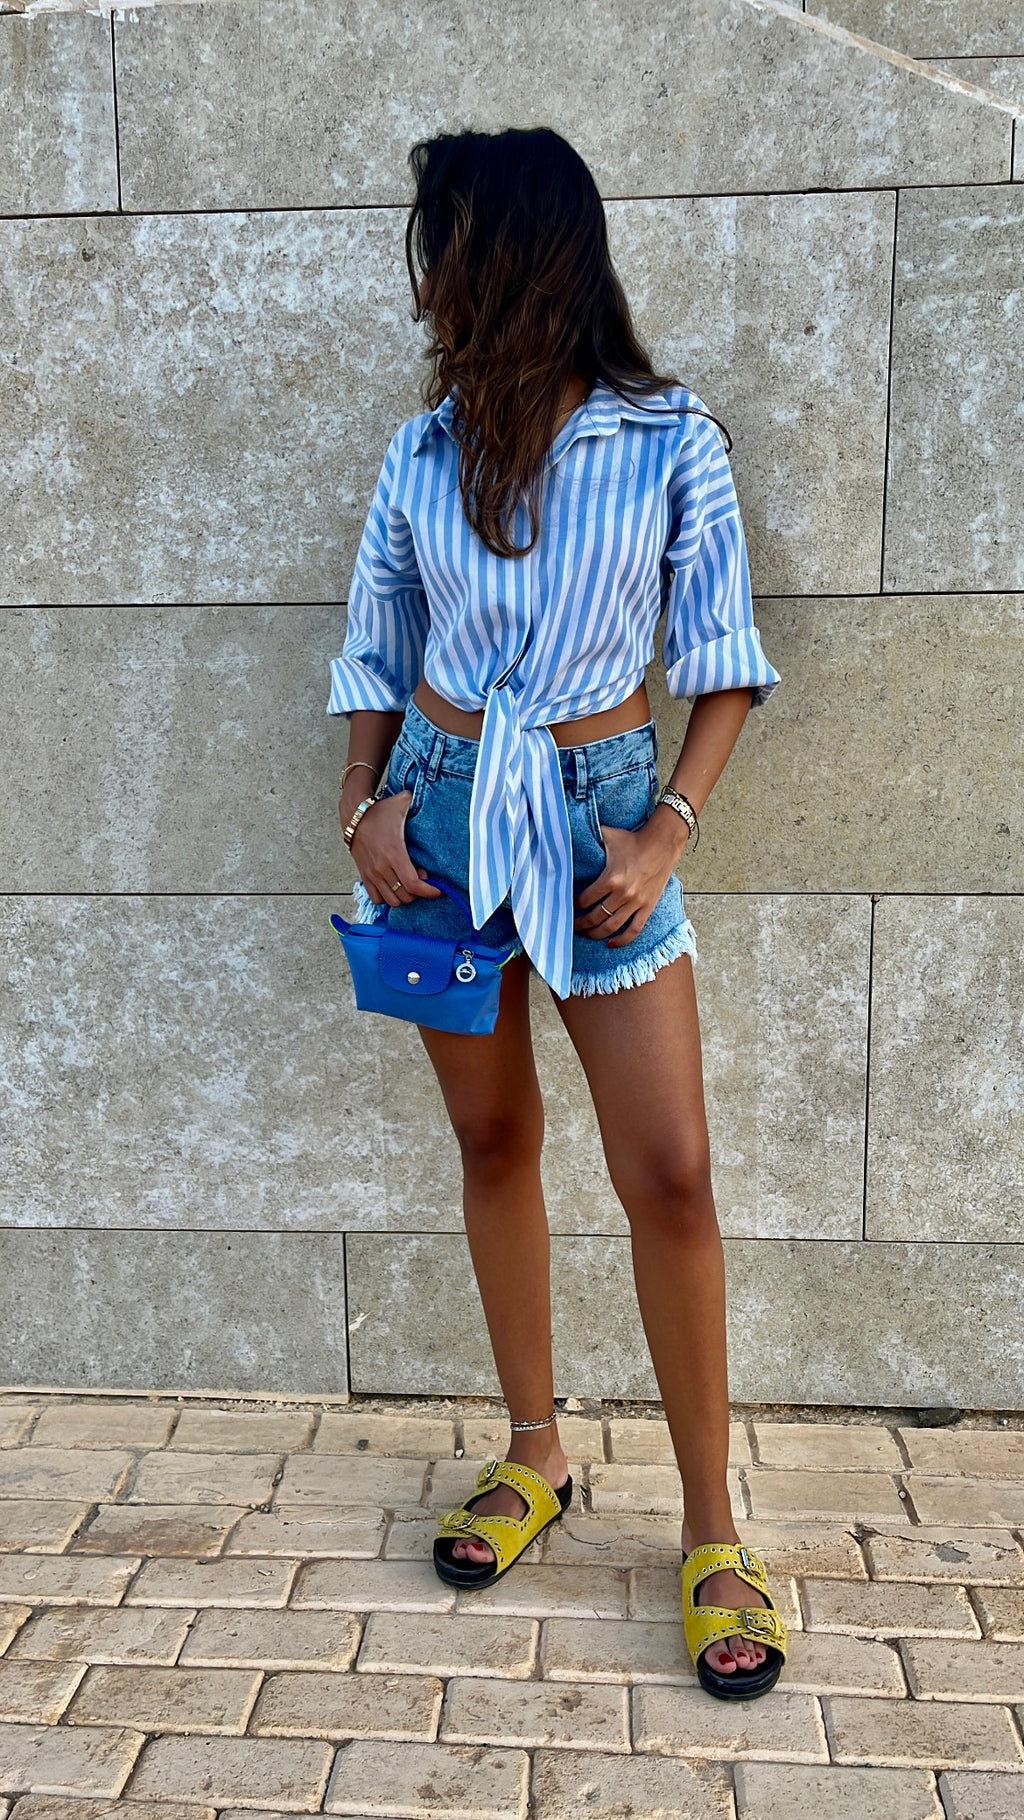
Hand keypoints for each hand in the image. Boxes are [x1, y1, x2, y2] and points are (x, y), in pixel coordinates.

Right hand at [342, 790, 443, 908]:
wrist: (353, 815)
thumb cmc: (379, 811)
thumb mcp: (402, 803)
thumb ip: (419, 800)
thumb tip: (432, 795)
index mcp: (394, 853)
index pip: (414, 884)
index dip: (429, 891)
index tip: (439, 890)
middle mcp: (382, 867)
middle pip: (405, 897)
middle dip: (419, 893)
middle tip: (424, 881)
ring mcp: (372, 873)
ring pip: (392, 901)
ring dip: (404, 897)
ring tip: (409, 884)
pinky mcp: (364, 875)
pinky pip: (376, 898)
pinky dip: (388, 897)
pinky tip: (395, 886)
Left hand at [574, 814, 686, 945]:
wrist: (662, 842)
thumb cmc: (633, 839)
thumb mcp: (607, 836)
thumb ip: (588, 837)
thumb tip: (566, 832)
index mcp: (610, 878)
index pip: (585, 900)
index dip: (574, 906)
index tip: (569, 907)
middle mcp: (623, 894)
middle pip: (595, 916)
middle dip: (581, 923)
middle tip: (573, 925)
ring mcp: (636, 902)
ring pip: (611, 927)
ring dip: (596, 933)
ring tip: (587, 934)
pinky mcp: (648, 906)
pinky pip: (635, 929)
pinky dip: (622, 940)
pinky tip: (611, 944)